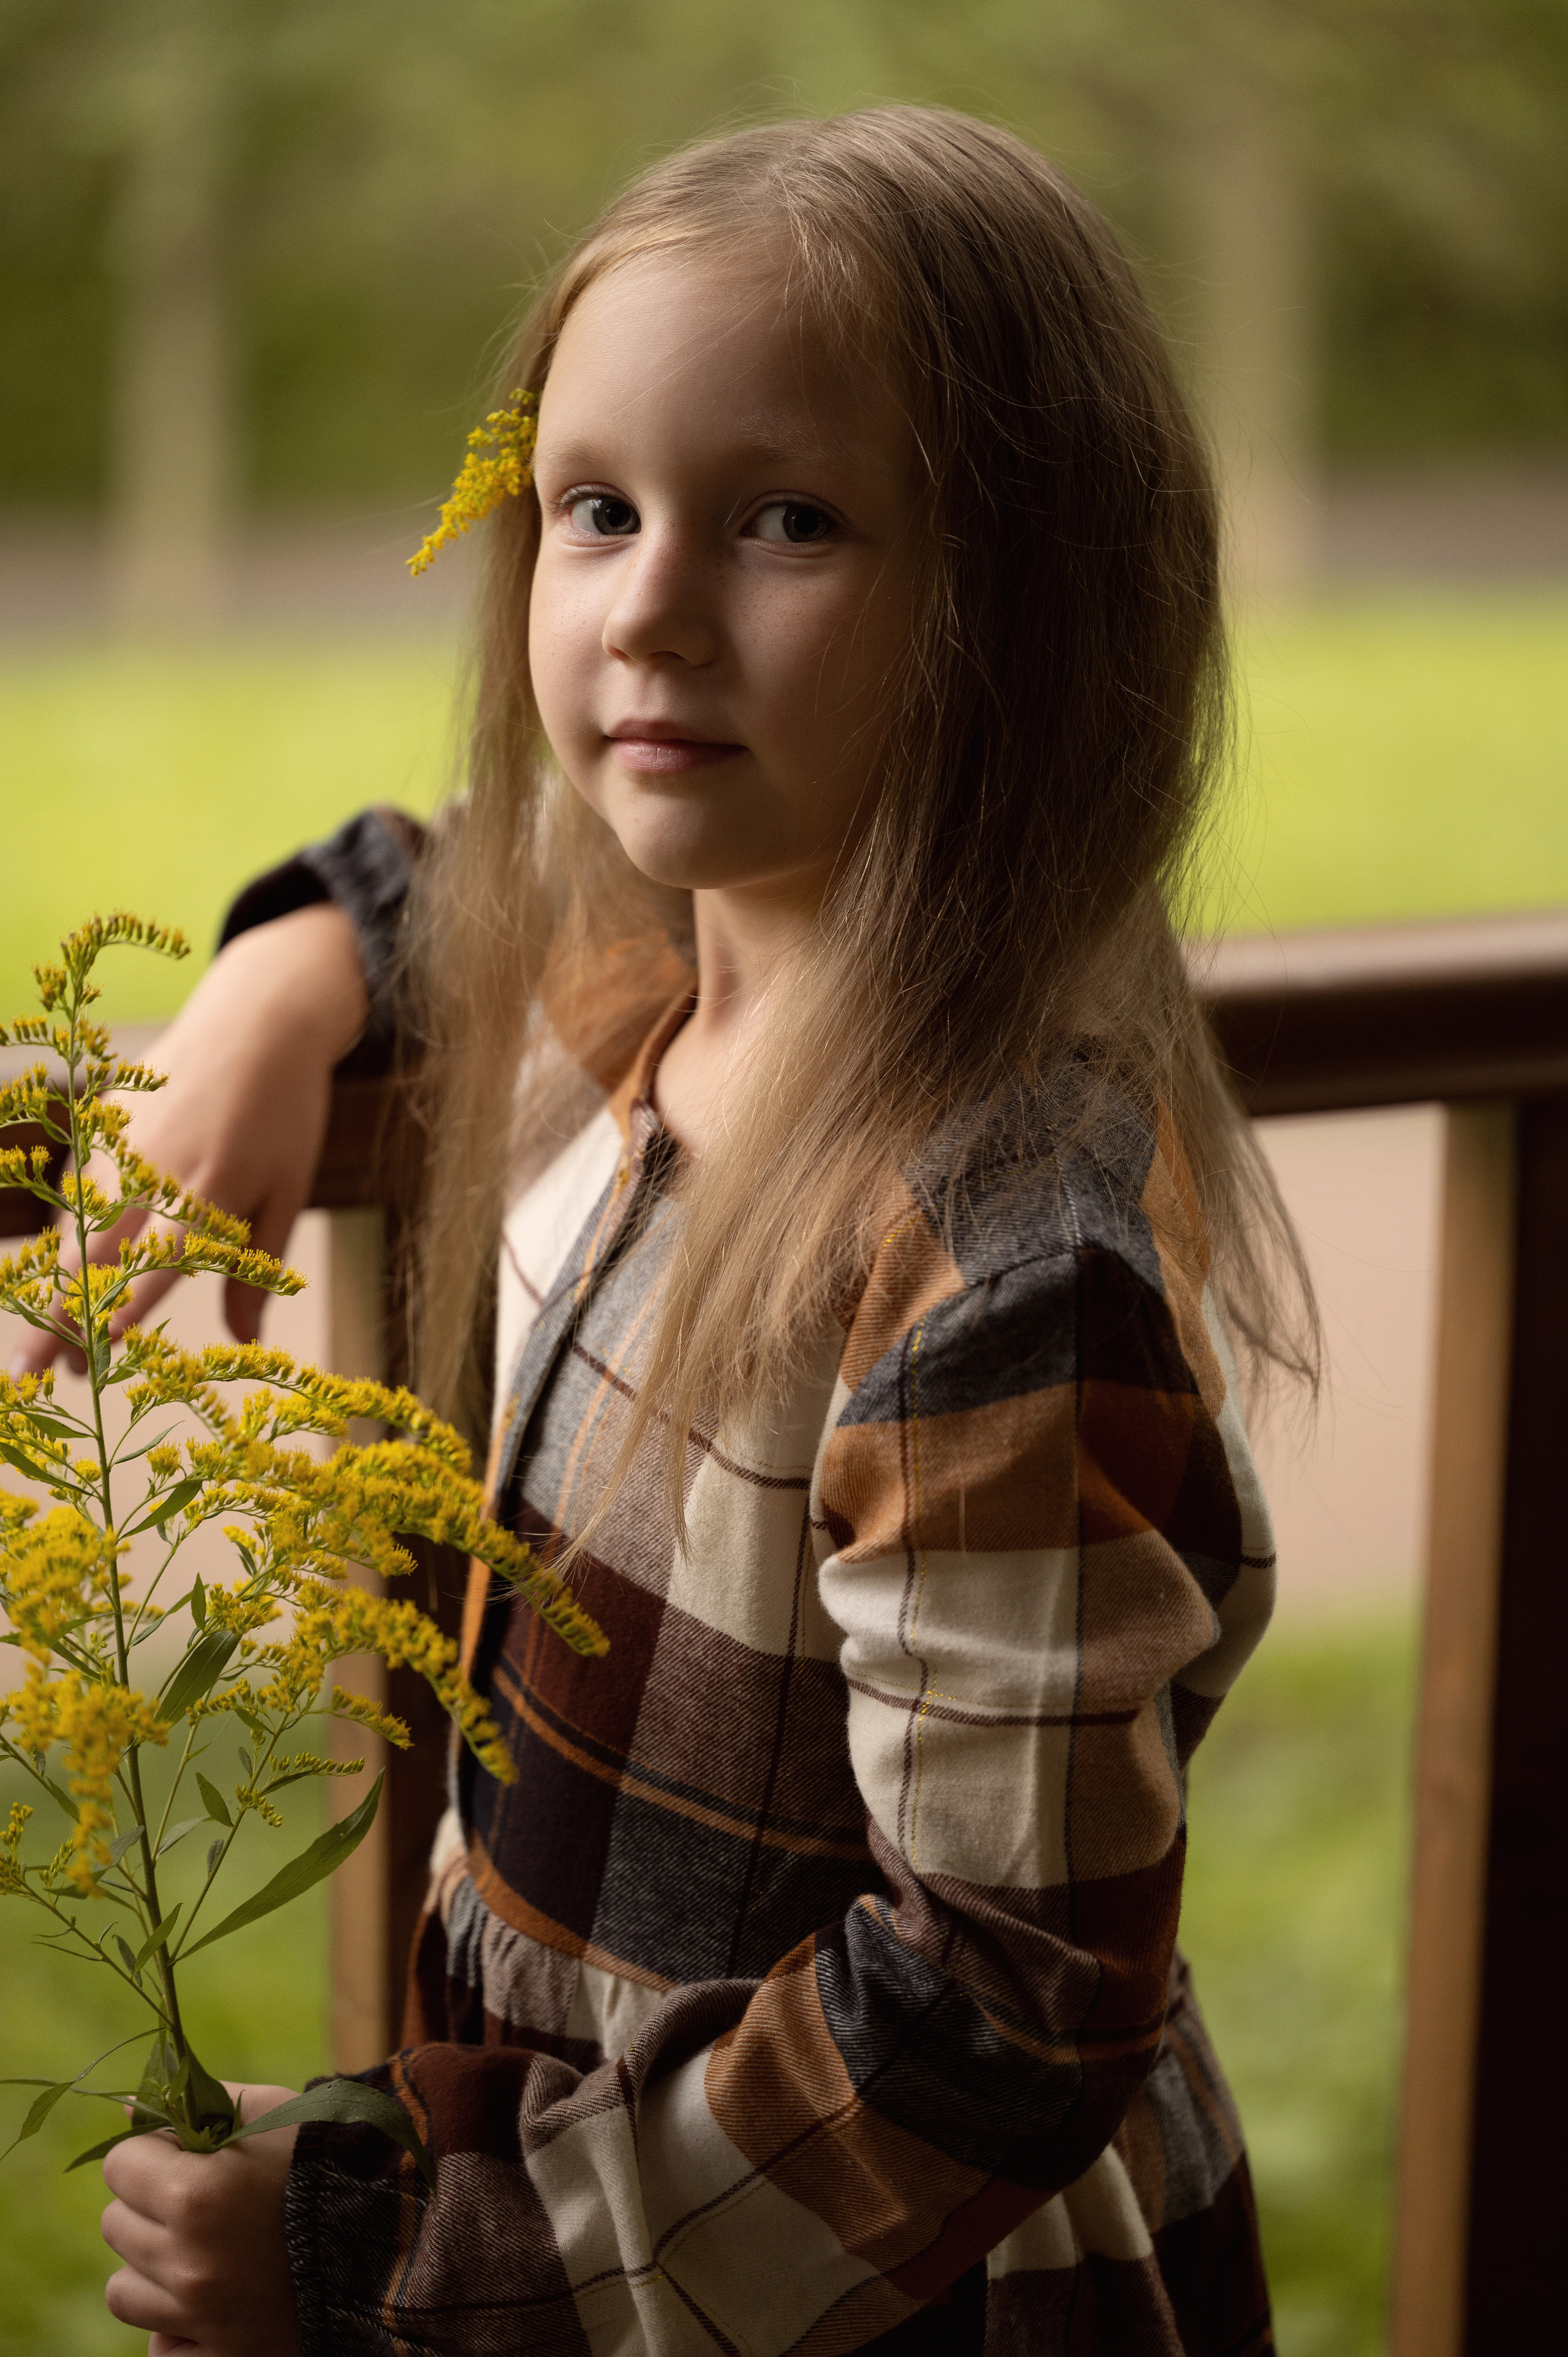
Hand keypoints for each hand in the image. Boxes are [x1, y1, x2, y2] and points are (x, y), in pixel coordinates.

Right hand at [11, 904, 367, 1373]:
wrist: (256, 1023)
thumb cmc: (285, 1115)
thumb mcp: (288, 1191)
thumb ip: (258, 1267)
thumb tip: (248, 1341)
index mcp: (207, 1196)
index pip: (154, 1269)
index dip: (119, 1315)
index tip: (91, 1359)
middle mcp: (154, 1175)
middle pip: (94, 1259)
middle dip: (60, 1320)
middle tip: (38, 1374)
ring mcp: (121, 1149)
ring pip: (74, 1231)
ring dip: (58, 1289)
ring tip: (49, 1346)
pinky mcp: (105, 1127)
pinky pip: (77, 1193)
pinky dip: (67, 1237)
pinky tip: (67, 1276)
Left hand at [101, 2082, 303, 2354]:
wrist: (387, 2236)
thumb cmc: (325, 2161)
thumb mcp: (268, 2112)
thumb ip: (196, 2105)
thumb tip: (128, 2113)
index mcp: (196, 2194)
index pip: (120, 2164)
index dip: (154, 2152)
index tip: (187, 2155)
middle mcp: (187, 2261)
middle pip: (117, 2224)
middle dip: (152, 2204)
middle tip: (205, 2200)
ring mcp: (198, 2317)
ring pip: (124, 2286)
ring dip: (156, 2264)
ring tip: (209, 2247)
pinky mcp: (212, 2356)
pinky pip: (156, 2341)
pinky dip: (172, 2320)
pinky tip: (212, 2295)